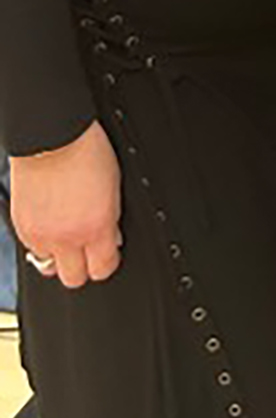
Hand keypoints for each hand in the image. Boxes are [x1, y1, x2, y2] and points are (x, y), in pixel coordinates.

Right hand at [11, 120, 122, 287]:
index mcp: (95, 227)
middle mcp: (66, 237)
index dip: (107, 264)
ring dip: (58, 256)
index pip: (103, 269)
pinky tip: (49, 223)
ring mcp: (41, 236)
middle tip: (86, 251)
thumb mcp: (114, 187)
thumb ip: (111, 220)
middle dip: (82, 268)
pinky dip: (41, 242)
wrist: (51, 137)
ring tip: (65, 235)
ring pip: (49, 268)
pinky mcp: (21, 228)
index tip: (108, 256)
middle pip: (74, 280)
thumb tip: (112, 239)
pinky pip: (31, 250)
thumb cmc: (86, 152)